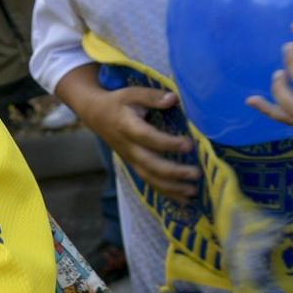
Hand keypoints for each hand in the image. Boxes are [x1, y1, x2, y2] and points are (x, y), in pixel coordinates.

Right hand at [77, 85, 200, 203]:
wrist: (96, 115)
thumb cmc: (118, 103)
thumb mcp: (132, 94)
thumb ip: (152, 97)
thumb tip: (173, 99)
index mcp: (127, 127)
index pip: (147, 137)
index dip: (167, 143)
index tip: (188, 144)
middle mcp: (128, 147)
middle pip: (150, 164)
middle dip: (173, 172)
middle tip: (196, 173)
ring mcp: (130, 159)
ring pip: (149, 177)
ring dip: (171, 187)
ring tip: (193, 191)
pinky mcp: (134, 165)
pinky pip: (149, 181)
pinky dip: (166, 192)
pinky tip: (184, 199)